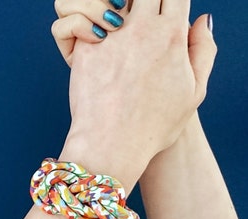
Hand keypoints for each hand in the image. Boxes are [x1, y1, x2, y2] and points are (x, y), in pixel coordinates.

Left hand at [62, 0, 216, 167]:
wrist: (113, 144)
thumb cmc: (154, 125)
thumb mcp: (194, 92)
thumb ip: (203, 51)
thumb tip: (203, 20)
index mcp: (171, 35)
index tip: (164, 9)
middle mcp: (140, 30)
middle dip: (145, 0)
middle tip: (138, 16)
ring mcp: (109, 38)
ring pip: (109, 0)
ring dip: (112, 6)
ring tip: (114, 24)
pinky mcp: (84, 50)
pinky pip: (75, 19)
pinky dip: (81, 21)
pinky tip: (93, 36)